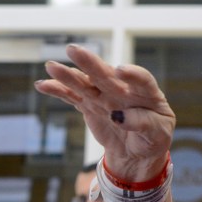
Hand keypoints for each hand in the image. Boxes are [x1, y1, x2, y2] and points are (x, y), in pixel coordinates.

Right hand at [35, 44, 175, 182]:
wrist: (138, 151)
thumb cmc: (153, 138)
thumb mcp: (158, 134)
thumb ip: (142, 123)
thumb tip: (118, 116)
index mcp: (147, 93)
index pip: (142, 80)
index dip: (132, 74)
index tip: (120, 70)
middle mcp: (123, 89)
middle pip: (106, 75)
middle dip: (90, 63)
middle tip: (73, 50)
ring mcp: (104, 96)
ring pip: (85, 83)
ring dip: (68, 75)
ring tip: (51, 67)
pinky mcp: (90, 106)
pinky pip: (72, 97)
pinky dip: (58, 91)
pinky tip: (43, 85)